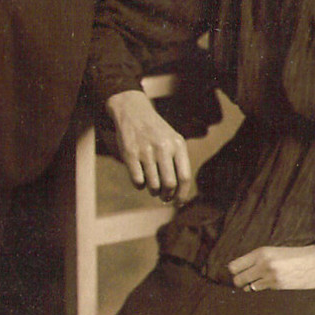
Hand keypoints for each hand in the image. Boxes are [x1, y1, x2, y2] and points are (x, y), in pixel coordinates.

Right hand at [106, 90, 192, 204]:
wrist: (134, 112)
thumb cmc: (157, 133)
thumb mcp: (173, 141)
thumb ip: (179, 164)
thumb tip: (180, 196)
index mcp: (178, 145)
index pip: (184, 177)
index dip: (182, 194)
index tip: (178, 203)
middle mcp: (163, 147)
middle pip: (169, 184)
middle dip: (166, 195)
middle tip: (163, 196)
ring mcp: (146, 150)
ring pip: (153, 185)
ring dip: (153, 191)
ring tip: (152, 186)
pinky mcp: (130, 154)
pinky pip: (137, 181)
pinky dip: (139, 185)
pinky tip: (140, 177)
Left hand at [228, 244, 314, 290]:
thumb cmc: (295, 255)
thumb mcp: (274, 251)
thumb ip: (258, 258)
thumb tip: (241, 269)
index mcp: (261, 252)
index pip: (234, 266)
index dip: (233, 271)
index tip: (237, 272)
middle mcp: (263, 263)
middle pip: (237, 279)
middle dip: (239, 281)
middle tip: (244, 280)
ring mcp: (270, 276)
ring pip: (247, 287)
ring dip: (249, 287)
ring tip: (255, 283)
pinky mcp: (277, 286)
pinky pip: (260, 291)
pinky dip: (259, 290)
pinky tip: (265, 286)